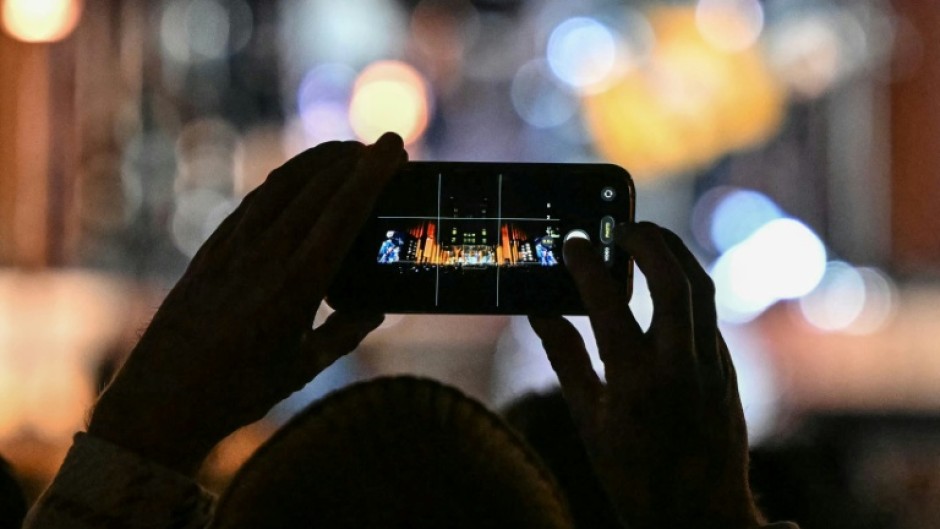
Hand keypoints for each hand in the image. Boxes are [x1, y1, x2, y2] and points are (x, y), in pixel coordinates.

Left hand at [88, 133, 406, 475]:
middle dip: (356, 158)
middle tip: (384, 146)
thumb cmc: (239, 391)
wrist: (161, 399)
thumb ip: (345, 333)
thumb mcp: (303, 367)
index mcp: (297, 286)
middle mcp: (266, 256)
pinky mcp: (211, 250)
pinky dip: (284, 181)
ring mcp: (234, 248)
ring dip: (319, 160)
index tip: (397, 148)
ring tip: (348, 150)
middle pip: (317, 187)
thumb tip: (376, 309)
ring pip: (282, 185)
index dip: (373, 174)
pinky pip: (254, 202)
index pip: (344, 212)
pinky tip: (298, 178)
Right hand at [529, 222, 763, 528]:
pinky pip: (708, 313)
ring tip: (645, 235)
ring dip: (674, 253)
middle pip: (674, 282)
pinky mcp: (727, 369)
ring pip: (703, 289)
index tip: (573, 242)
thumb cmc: (634, 475)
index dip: (587, 266)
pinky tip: (663, 281)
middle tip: (619, 224)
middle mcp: (681, 369)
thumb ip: (565, 359)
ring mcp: (712, 367)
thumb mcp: (588, 420)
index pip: (610, 305)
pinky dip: (685, 285)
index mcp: (636, 384)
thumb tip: (538, 313)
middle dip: (647, 241)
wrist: (699, 516)